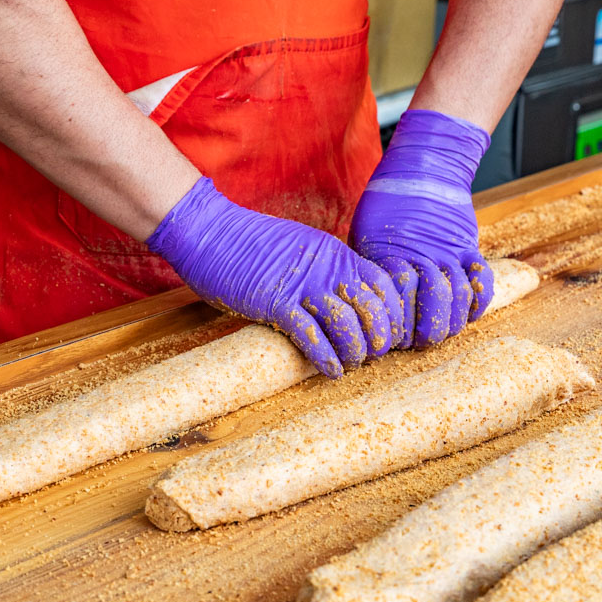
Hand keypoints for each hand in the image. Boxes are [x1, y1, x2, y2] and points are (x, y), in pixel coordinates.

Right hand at [147, 177, 401, 377]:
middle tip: (372, 355)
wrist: (208, 230)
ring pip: (346, 325)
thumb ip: (323, 270)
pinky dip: (325, 358)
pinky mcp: (275, 303)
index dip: (392, 314)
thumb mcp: (301, 248)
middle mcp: (326, 268)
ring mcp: (301, 285)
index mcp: (335, 254)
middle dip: (378, 337)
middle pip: (372, 308)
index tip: (388, 335)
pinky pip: (311, 336)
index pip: (384, 285)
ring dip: (353, 352)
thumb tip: (340, 302)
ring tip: (349, 365)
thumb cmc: (250, 244)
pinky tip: (329, 371)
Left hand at [351, 109, 492, 348]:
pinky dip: (478, 302)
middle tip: (415, 343)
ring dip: (451, 322)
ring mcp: (449, 251)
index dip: (396, 326)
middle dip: (425, 332)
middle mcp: (423, 254)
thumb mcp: (364, 236)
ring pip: (459, 297)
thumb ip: (368, 270)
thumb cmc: (385, 205)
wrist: (424, 168)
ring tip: (438, 333)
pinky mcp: (468, 247)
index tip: (390, 339)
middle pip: (433, 304)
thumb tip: (361, 308)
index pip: (398, 300)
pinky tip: (467, 314)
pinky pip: (481, 280)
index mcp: (391, 253)